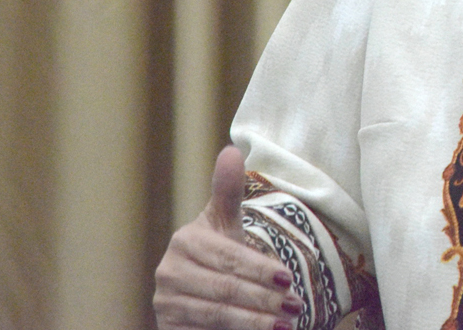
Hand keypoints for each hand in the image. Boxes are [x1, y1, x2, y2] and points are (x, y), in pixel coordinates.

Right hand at [153, 146, 304, 329]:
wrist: (198, 290)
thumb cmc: (220, 252)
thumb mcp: (227, 222)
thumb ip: (228, 191)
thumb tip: (231, 150)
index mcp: (186, 241)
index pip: (230, 258)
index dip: (261, 269)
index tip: (290, 279)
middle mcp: (169, 273)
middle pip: (225, 289)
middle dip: (264, 299)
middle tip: (296, 308)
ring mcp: (166, 304)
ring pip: (217, 315)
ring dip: (254, 322)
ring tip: (286, 326)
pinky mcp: (169, 329)